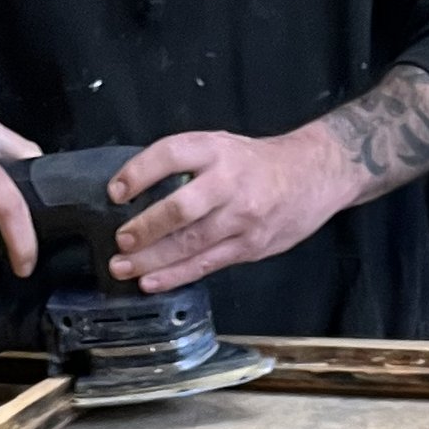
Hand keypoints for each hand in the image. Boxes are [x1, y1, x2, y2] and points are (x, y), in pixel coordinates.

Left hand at [104, 127, 352, 290]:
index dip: (139, 173)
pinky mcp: (248, 246)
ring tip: (122, 268)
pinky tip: (151, 282)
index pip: (171, 155)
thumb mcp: (223, 146)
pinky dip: (175, 275)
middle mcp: (229, 182)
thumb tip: (138, 191)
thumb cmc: (257, 164)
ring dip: (152, 260)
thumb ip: (187, 164)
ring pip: (190, 244)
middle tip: (120, 241)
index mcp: (217, 149)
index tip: (116, 192)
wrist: (312, 176)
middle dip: (145, 228)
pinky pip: (205, 264)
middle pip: (180, 208)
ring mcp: (241, 218)